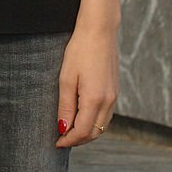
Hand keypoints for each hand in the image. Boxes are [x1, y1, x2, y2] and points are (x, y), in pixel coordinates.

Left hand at [54, 25, 118, 147]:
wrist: (100, 30)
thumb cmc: (80, 50)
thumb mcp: (66, 78)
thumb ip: (65, 106)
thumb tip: (63, 127)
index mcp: (95, 100)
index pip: (82, 132)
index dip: (68, 140)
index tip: (56, 142)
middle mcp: (108, 102)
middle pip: (94, 133)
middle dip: (78, 140)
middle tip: (61, 138)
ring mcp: (114, 96)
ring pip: (102, 126)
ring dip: (87, 132)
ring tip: (70, 129)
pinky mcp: (115, 90)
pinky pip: (106, 115)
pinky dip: (95, 121)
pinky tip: (83, 116)